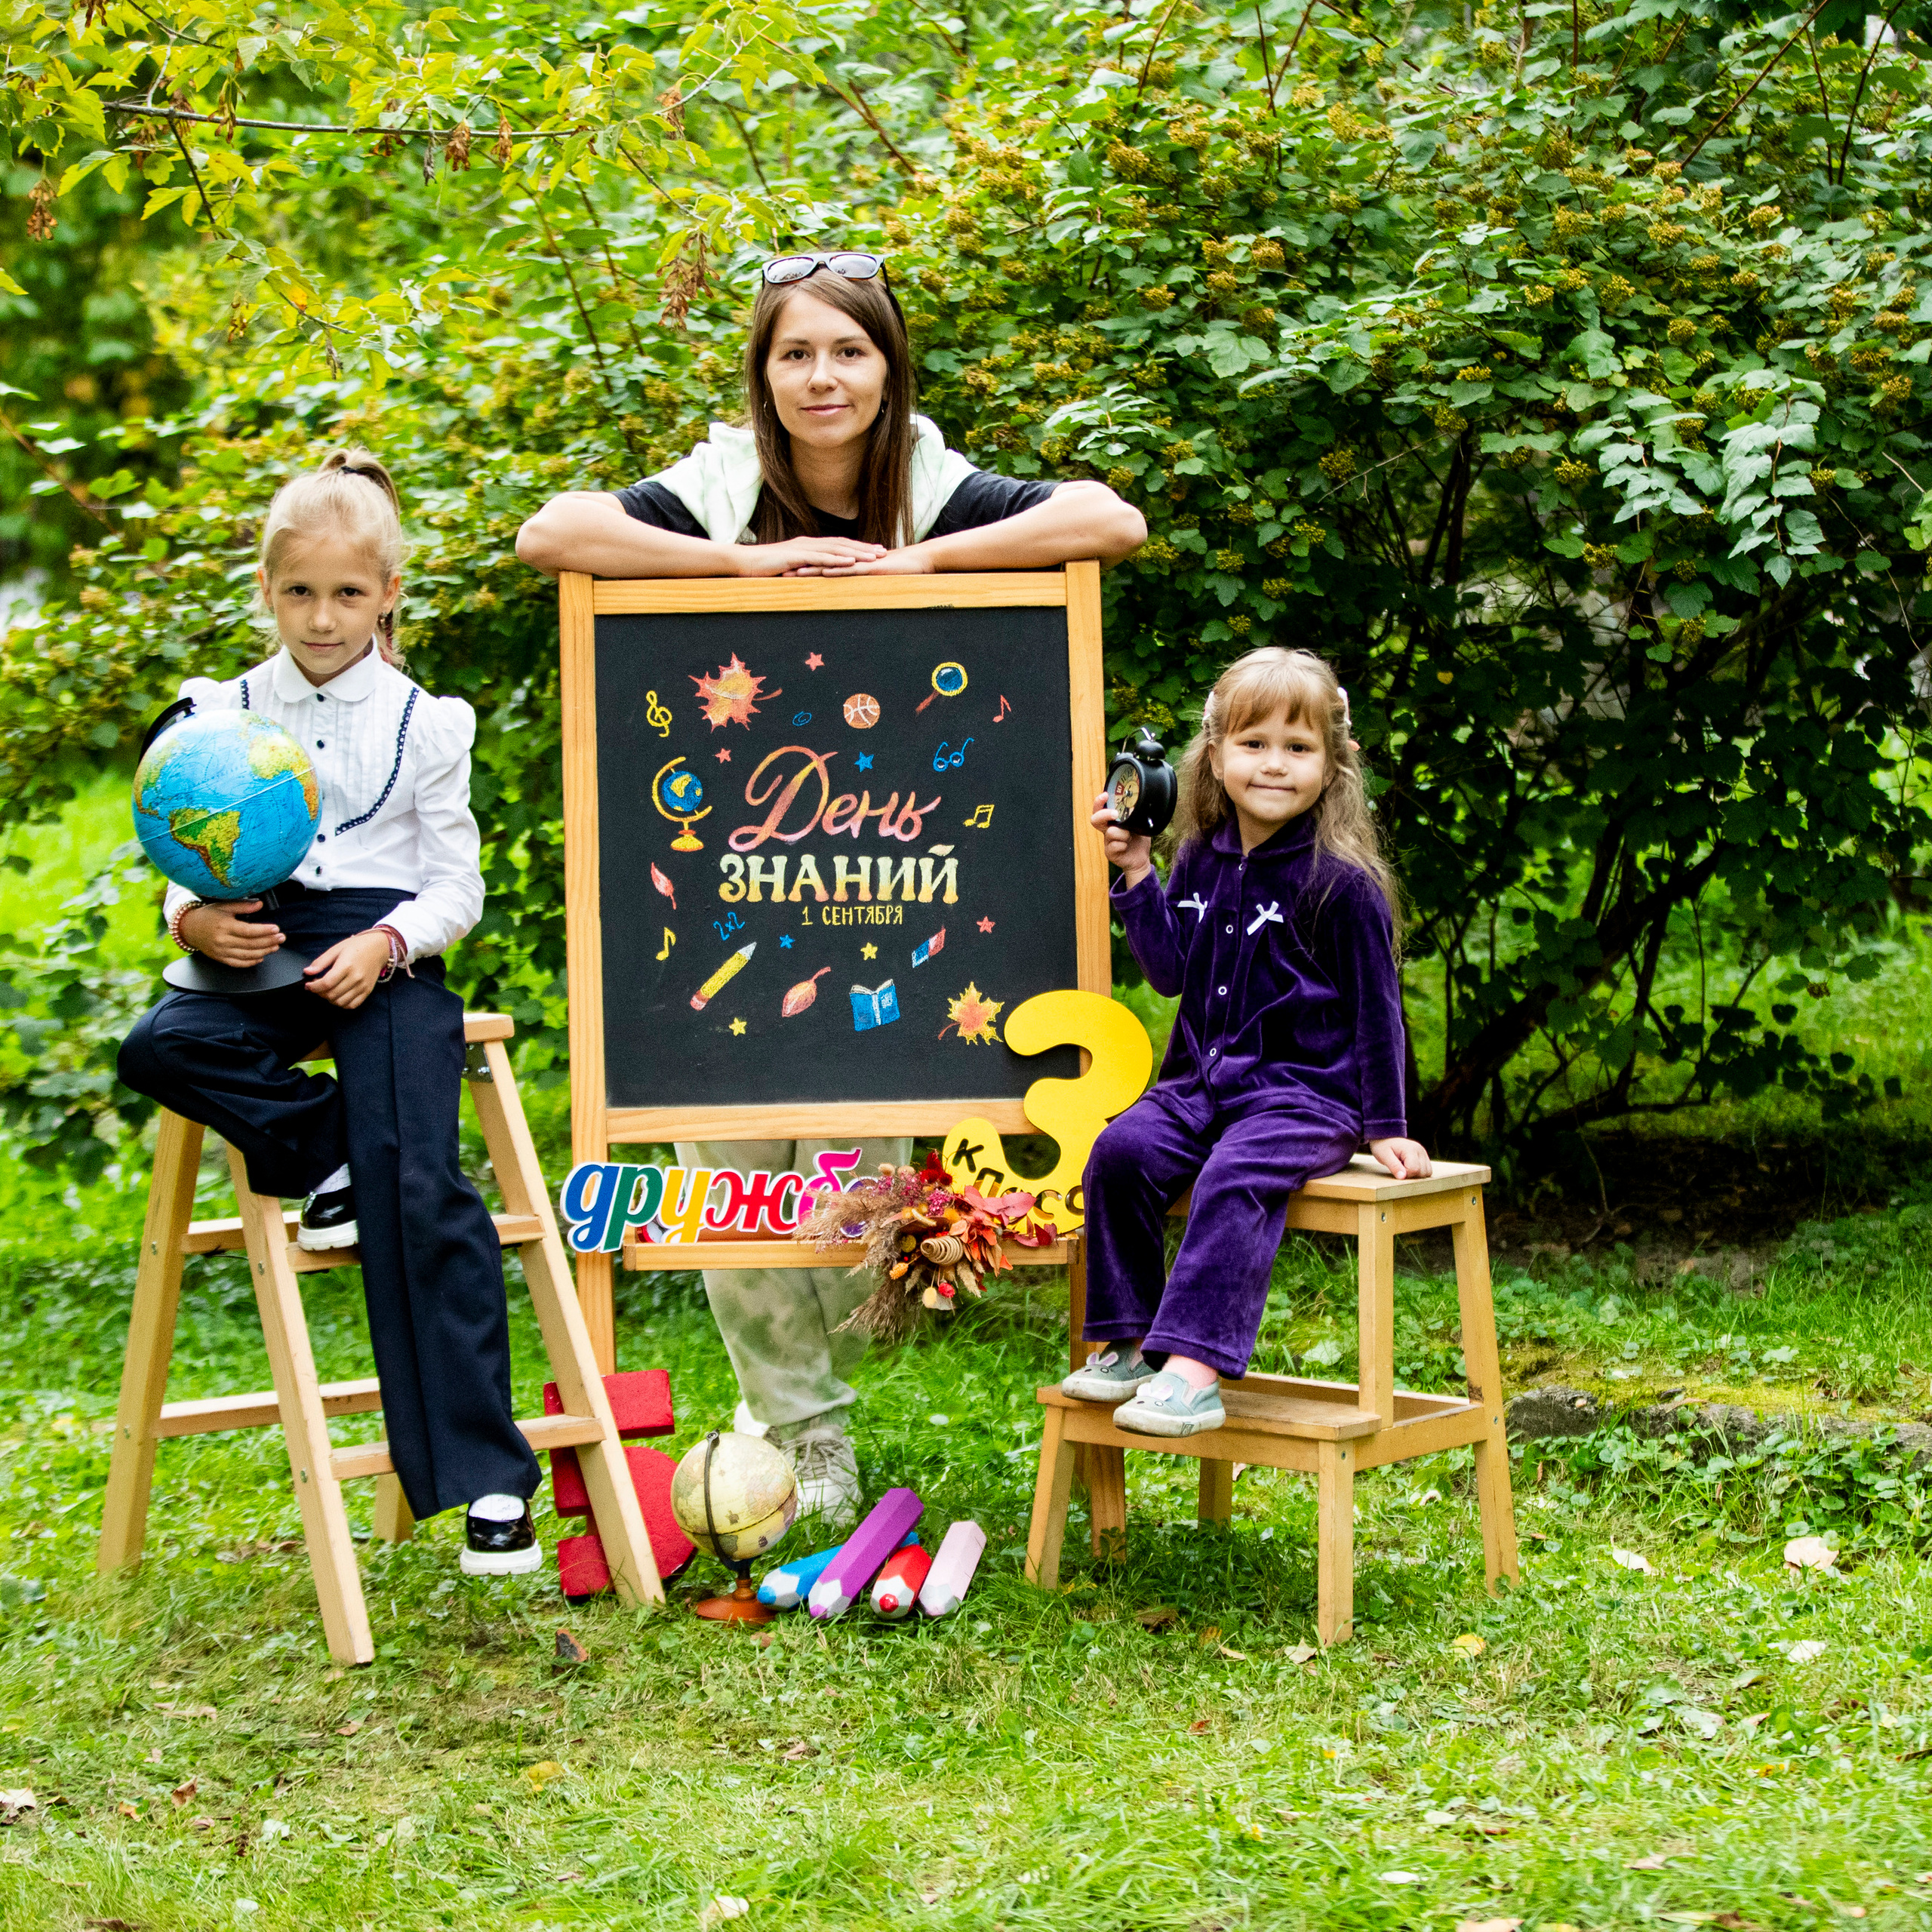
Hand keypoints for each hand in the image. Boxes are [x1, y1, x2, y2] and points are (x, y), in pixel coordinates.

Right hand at [178, 900, 282, 967]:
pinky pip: (238, 963)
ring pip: (247, 955)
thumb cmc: (207, 916)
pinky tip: (261, 957)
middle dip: (269, 941)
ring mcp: (221, 951)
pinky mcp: (220, 959)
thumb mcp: (224, 906)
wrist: (189, 928)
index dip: (264, 931)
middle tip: (281, 938)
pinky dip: (251, 962)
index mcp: (224, 926)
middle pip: (250, 944)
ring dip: (264, 952)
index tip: (276, 929)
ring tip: (275, 946)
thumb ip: (243, 906)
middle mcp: (223, 940)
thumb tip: (260, 904)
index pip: (248, 931)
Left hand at [303, 932, 392, 1009]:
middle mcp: (356, 978)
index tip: (308, 985)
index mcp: (346, 965)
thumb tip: (307, 972)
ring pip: (340, 1002)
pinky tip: (338, 996)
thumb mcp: (336, 949)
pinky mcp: (367, 991)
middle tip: (317, 987)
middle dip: (320, 993)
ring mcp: (363, 986)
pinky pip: (352, 1005)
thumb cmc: (357, 946)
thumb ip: (321, 962)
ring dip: (329, 999)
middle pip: (332, 995)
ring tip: (327, 991)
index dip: (313, 987)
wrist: (379, 948)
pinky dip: (342, 1004)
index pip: (326, 983)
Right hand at [736, 535, 888, 576]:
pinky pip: (820, 557)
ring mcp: (803, 548)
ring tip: (874, 557)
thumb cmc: (763, 568)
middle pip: (842, 544)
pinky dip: (837, 558)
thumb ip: (802, 570)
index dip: (857, 548)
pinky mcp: (796, 556)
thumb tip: (812, 578)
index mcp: (808, 547)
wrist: (743, 562)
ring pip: (836, 549)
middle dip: (864, 548)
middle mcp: (809, 544)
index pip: (838, 546)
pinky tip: (851, 561)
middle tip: (884, 552)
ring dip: (856, 553)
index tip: (874, 553)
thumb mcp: (788, 569)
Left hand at [787, 542, 937, 576]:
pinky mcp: (871, 567)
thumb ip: (860, 580)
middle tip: (779, 572)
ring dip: (812, 569)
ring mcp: (860, 562)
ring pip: (831, 565)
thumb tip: (848, 590)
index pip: (822, 564)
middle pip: (820, 563)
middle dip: (799, 568)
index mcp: (850, 563)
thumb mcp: (874, 578)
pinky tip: (823, 573)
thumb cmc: (899, 571)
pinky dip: (836, 571)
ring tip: (792, 574)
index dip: (803, 568)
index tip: (785, 572)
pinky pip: (851, 570)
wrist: (919, 561)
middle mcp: (851, 560)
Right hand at [1091, 790, 1152, 886]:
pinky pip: (1115, 846)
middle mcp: (1107, 829)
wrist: (1141, 858)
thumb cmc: (1139, 838)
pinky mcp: (1109, 852)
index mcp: (1112, 821)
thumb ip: (1137, 814)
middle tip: (1115, 814)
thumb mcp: (1139, 823)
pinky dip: (1124, 845)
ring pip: (1111, 832)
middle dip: (1104, 814)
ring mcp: (1107, 841)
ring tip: (1130, 837)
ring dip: (1124, 834)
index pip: (1100, 809)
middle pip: (1095, 819)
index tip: (1106, 795)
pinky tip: (1127, 846)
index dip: (1099, 802)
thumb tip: (1143, 801)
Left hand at [1369, 1136, 1431, 1180]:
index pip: (1414, 1169)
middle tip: (1399, 1168)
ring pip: (1427, 1173)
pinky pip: (1427, 1171)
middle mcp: (1420, 1150)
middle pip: (1422, 1172)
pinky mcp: (1424, 1157)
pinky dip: (1419, 1173)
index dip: (1405, 1174)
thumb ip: (1394, 1166)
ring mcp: (1424, 1153)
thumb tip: (1403, 1177)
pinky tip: (1409, 1168)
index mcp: (1411, 1149)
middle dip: (1411, 1175)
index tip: (1396, 1170)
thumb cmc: (1383, 1147)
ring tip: (1404, 1167)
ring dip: (1416, 1175)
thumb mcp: (1384, 1156)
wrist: (1385, 1138)